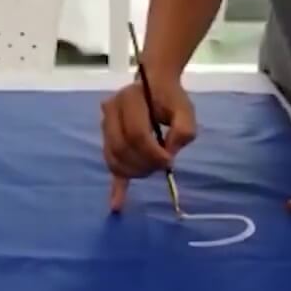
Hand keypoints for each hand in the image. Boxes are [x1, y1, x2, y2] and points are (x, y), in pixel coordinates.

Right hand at [100, 78, 196, 210]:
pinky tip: (117, 205)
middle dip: (143, 164)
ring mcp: (105, 126)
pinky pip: (110, 164)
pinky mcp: (107, 140)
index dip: (152, 153)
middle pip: (122, 148)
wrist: (153, 85)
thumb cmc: (170, 98)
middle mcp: (111, 111)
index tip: (169, 160)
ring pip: (114, 159)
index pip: (136, 134)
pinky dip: (115, 186)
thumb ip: (183, 129)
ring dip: (134, 171)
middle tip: (162, 166)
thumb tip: (169, 153)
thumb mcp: (185, 109)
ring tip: (150, 169)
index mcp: (130, 100)